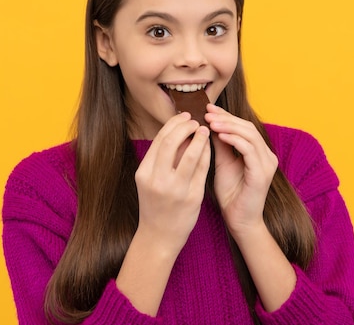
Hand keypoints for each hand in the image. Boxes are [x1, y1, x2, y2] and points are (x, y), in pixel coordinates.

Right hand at [134, 112, 210, 255]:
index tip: (183, 116)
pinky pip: (203, 168)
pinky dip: (207, 154)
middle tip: (195, 121)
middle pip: (173, 141)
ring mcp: (176, 189)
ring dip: (200, 138)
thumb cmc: (155, 204)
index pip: (160, 139)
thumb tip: (178, 130)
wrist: (159, 237)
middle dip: (186, 126)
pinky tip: (209, 147)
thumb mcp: (150, 180)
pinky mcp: (193, 196)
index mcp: (144, 173)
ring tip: (205, 130)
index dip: (173, 124)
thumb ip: (161, 158)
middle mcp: (158, 180)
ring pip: (192, 153)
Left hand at [205, 104, 277, 237]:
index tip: (207, 109)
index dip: (226, 116)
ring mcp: (267, 164)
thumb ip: (220, 145)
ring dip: (228, 126)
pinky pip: (249, 150)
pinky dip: (234, 140)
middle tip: (207, 112)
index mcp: (259, 152)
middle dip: (226, 118)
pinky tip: (219, 136)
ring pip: (249, 135)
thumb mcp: (222, 163)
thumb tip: (208, 124)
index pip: (243, 126)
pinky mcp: (262, 173)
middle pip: (247, 127)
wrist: (239, 221)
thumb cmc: (231, 194)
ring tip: (210, 122)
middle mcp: (267, 155)